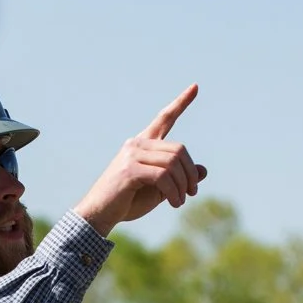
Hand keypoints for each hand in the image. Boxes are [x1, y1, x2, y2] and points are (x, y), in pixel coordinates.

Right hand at [72, 85, 207, 236]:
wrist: (99, 215)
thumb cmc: (127, 202)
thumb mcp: (160, 190)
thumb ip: (178, 178)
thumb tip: (203, 170)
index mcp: (143, 145)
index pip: (164, 118)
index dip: (181, 103)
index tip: (196, 87)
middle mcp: (137, 144)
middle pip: (179, 149)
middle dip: (190, 173)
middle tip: (192, 192)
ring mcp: (132, 155)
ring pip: (173, 163)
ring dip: (182, 186)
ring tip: (180, 201)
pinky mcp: (129, 170)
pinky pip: (163, 177)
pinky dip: (173, 192)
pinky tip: (174, 203)